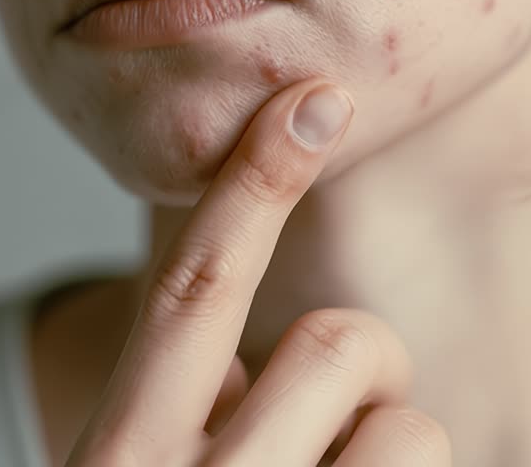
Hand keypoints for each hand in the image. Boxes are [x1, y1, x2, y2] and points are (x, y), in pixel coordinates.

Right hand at [66, 79, 451, 465]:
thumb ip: (179, 409)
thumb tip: (263, 365)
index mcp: (120, 455)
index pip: (194, 287)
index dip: (256, 184)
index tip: (316, 99)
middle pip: (336, 345)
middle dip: (371, 363)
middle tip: (350, 421)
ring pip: (410, 428)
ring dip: (394, 442)